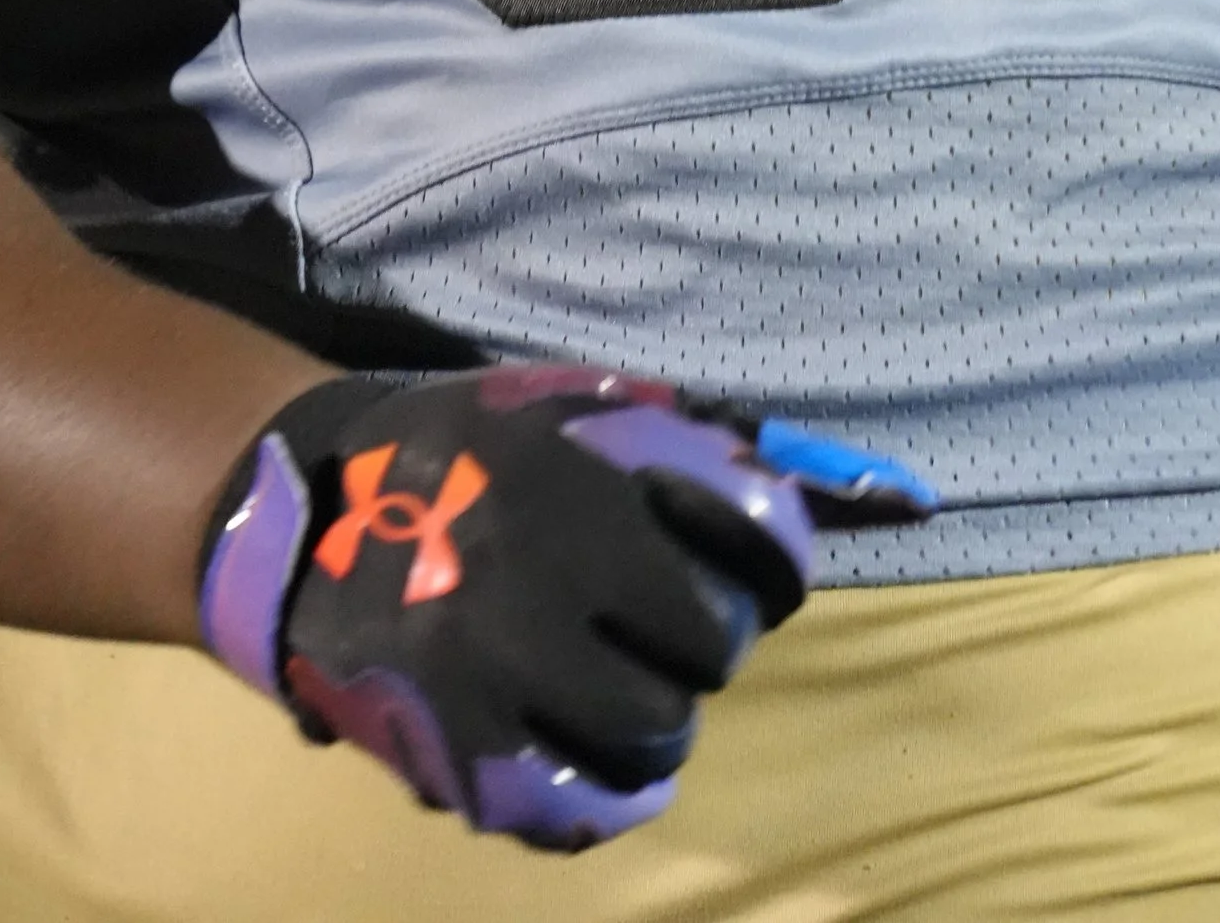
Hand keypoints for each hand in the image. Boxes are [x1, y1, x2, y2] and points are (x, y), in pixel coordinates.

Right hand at [197, 361, 933, 848]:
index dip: (770, 577)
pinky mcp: (447, 748)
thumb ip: (734, 442)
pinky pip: (566, 810)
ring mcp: (493, 675)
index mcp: (596, 493)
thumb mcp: (599, 409)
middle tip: (657, 629)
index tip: (748, 579)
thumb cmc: (479, 442)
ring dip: (649, 724)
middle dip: (694, 649)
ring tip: (617, 688)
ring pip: (645, 745)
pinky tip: (573, 745)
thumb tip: (910, 493)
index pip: (759, 562)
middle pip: (701, 665)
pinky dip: (585, 790)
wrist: (309, 507)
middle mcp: (551, 586)